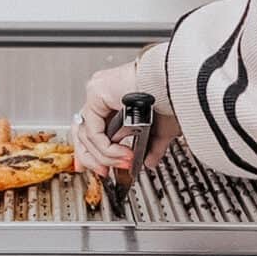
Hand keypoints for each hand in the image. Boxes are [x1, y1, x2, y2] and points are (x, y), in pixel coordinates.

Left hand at [72, 60, 181, 176]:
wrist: (175, 83)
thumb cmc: (173, 95)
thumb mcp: (161, 129)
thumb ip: (153, 147)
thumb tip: (149, 162)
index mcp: (114, 98)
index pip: (92, 127)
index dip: (92, 150)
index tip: (100, 168)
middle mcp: (103, 93)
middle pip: (82, 131)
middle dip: (91, 157)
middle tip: (103, 172)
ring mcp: (98, 92)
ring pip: (86, 134)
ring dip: (105, 156)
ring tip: (124, 163)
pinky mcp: (97, 93)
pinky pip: (93, 130)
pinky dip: (106, 148)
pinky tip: (122, 154)